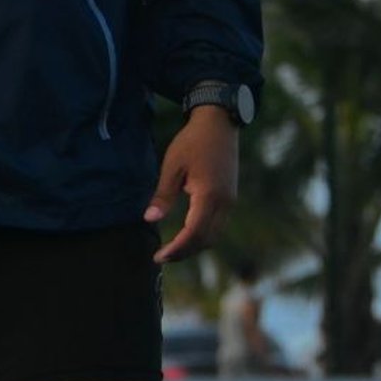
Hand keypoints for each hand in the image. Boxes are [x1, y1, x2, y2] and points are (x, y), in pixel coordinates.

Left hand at [145, 108, 238, 265]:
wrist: (219, 123)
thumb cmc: (192, 141)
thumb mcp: (172, 166)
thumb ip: (163, 195)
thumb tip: (150, 219)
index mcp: (209, 195)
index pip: (193, 233)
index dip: (177, 248)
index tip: (159, 256)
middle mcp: (224, 202)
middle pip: (206, 239)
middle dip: (185, 252)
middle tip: (162, 257)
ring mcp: (230, 201)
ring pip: (214, 235)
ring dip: (194, 246)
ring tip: (172, 250)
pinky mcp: (230, 198)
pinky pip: (217, 225)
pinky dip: (202, 235)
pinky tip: (186, 235)